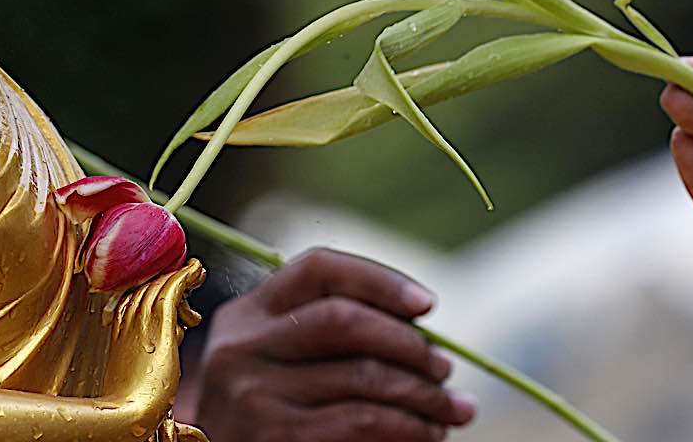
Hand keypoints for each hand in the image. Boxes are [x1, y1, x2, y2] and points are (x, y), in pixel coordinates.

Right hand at [105, 259, 205, 410]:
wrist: (126, 411)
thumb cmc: (130, 396)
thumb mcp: (134, 363)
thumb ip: (145, 346)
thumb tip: (171, 336)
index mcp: (117, 323)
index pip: (138, 292)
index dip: (158, 285)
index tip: (173, 286)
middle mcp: (126, 313)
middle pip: (151, 284)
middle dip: (172, 279)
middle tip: (191, 276)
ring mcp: (141, 314)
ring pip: (163, 282)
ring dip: (183, 277)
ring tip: (198, 274)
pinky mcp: (159, 319)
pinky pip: (174, 286)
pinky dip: (187, 276)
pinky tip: (197, 272)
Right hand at [185, 248, 475, 441]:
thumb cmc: (263, 417)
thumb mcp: (272, 363)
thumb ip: (321, 335)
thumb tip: (419, 325)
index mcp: (246, 314)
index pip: (318, 268)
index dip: (379, 279)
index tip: (426, 305)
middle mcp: (241, 345)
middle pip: (344, 318)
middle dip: (409, 342)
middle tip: (444, 368)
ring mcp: (253, 393)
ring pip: (363, 375)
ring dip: (424, 394)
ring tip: (451, 409)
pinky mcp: (274, 437)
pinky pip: (362, 422)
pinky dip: (410, 427)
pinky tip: (428, 433)